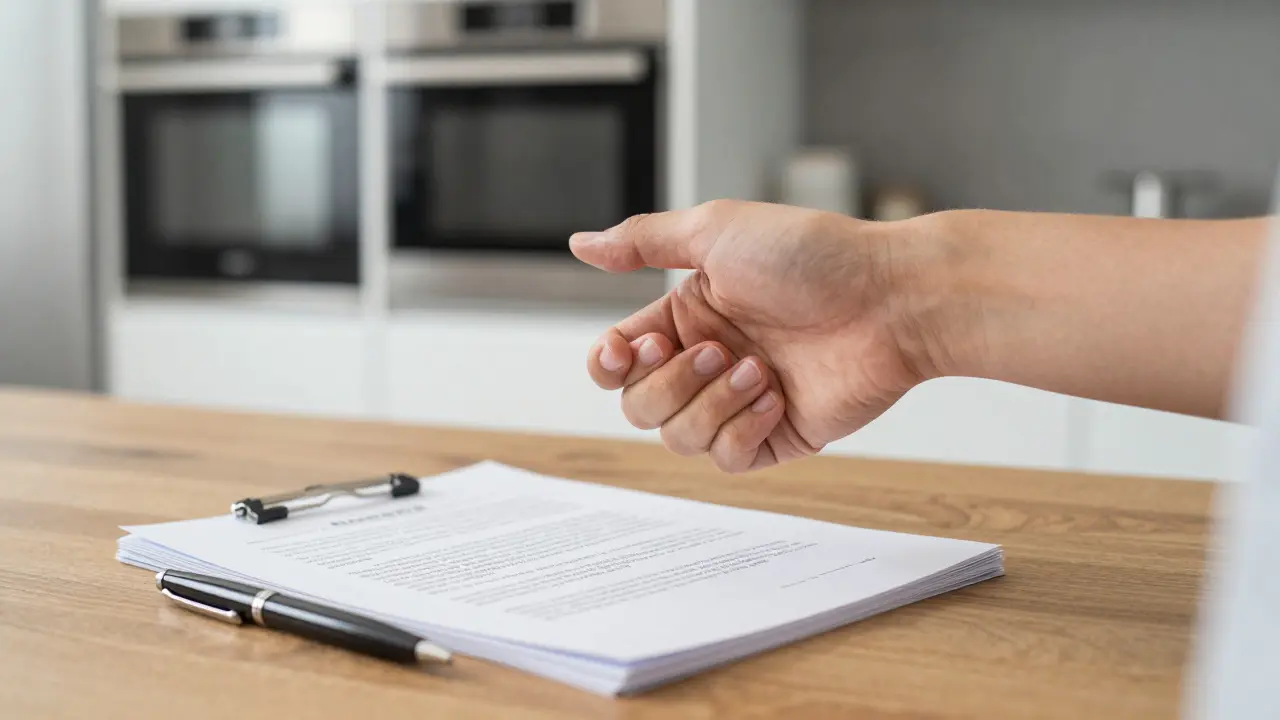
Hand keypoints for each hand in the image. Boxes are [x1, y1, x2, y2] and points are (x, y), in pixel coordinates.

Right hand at [570, 200, 933, 472]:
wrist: (891, 299)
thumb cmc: (813, 255)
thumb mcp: (717, 231)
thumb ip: (643, 241)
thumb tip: (580, 243)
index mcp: (687, 316)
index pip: (617, 360)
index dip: (609, 365)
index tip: (629, 349)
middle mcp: (708, 361)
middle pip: (639, 406)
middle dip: (670, 383)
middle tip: (719, 349)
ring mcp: (740, 402)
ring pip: (677, 438)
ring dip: (710, 405)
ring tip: (758, 370)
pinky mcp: (775, 436)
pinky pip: (726, 459)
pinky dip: (742, 430)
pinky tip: (776, 397)